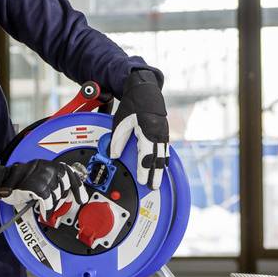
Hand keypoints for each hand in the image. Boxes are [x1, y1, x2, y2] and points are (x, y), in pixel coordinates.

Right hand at [0, 159, 89, 218]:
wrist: (1, 181)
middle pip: (65, 184)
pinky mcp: (35, 186)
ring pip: (57, 193)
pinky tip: (45, 212)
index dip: (78, 187)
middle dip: (62, 196)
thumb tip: (68, 191)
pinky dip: (47, 208)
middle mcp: (46, 167)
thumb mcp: (39, 175)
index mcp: (48, 163)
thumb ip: (53, 180)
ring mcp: (41, 176)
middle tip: (56, 202)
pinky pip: (48, 200)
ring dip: (53, 203)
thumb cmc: (19, 180)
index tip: (82, 198)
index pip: (70, 172)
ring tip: (45, 205)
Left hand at [109, 68, 169, 189]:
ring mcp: (163, 132)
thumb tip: (112, 155)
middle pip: (158, 158)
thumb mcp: (120, 122)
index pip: (146, 155)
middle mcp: (158, 132)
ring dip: (160, 169)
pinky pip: (165, 148)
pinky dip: (164, 158)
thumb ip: (117, 140)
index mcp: (147, 130)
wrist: (145, 89)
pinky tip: (163, 166)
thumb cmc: (133, 104)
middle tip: (153, 187)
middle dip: (156, 174)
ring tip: (158, 181)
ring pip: (163, 154)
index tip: (143, 181)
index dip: (145, 170)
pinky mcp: (164, 131)